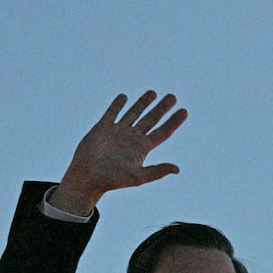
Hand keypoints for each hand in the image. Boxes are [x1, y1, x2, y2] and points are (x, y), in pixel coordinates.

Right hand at [52, 91, 187, 215]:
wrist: (88, 177)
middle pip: (151, 120)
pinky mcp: (102, 128)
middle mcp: (132, 138)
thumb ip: (157, 171)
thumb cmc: (112, 180)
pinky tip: (124, 97)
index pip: (162, 132)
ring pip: (134, 113)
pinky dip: (117, 105)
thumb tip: (177, 169)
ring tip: (153, 92)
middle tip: (173, 97)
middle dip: (162, 108)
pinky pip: (112, 113)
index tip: (184, 111)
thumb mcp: (138, 177)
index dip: (173, 122)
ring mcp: (118, 132)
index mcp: (142, 148)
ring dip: (143, 103)